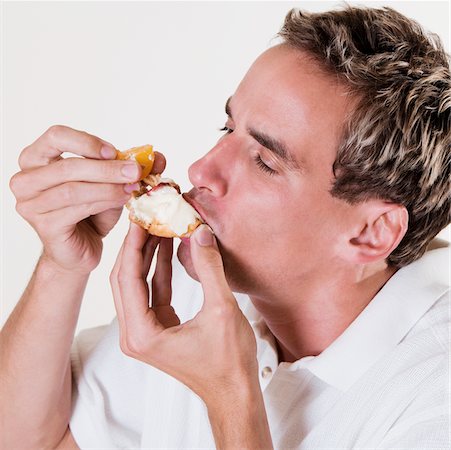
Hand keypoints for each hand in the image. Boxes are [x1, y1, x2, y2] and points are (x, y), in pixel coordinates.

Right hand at [9, 125, 165, 273]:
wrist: (82, 249)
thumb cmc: (91, 213)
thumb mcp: (111, 184)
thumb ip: (130, 167)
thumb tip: (158, 156)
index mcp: (36, 159)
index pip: (56, 136)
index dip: (87, 141)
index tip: (114, 152)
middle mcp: (25, 179)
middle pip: (67, 166)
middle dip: (106, 168)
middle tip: (135, 171)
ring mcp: (30, 204)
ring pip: (73, 189)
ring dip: (107, 187)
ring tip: (132, 188)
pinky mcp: (43, 226)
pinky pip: (75, 209)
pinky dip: (102, 202)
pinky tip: (121, 200)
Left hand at [110, 223, 258, 403]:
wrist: (234, 392)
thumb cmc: (228, 362)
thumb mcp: (221, 310)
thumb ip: (209, 268)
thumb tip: (200, 234)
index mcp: (142, 334)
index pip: (127, 278)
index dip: (134, 245)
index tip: (140, 218)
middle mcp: (135, 334)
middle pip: (125, 279)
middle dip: (136, 246)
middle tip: (146, 218)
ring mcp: (144, 331)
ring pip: (136, 284)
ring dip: (147, 255)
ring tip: (157, 226)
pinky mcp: (156, 327)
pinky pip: (151, 291)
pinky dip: (159, 269)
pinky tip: (167, 248)